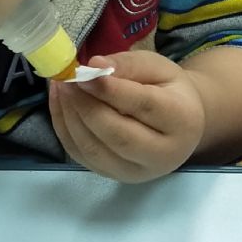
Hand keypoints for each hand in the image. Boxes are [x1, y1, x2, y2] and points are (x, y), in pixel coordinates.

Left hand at [48, 48, 204, 182]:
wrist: (179, 125)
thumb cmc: (169, 90)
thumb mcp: (157, 67)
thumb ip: (128, 65)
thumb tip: (93, 65)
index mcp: (181, 121)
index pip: (144, 107)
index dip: (110, 91)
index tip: (83, 74)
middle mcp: (162, 155)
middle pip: (117, 135)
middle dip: (86, 106)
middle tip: (66, 80)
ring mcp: (136, 172)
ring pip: (94, 149)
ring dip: (70, 117)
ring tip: (60, 87)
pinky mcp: (114, 177)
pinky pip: (81, 155)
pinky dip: (64, 128)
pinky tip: (60, 103)